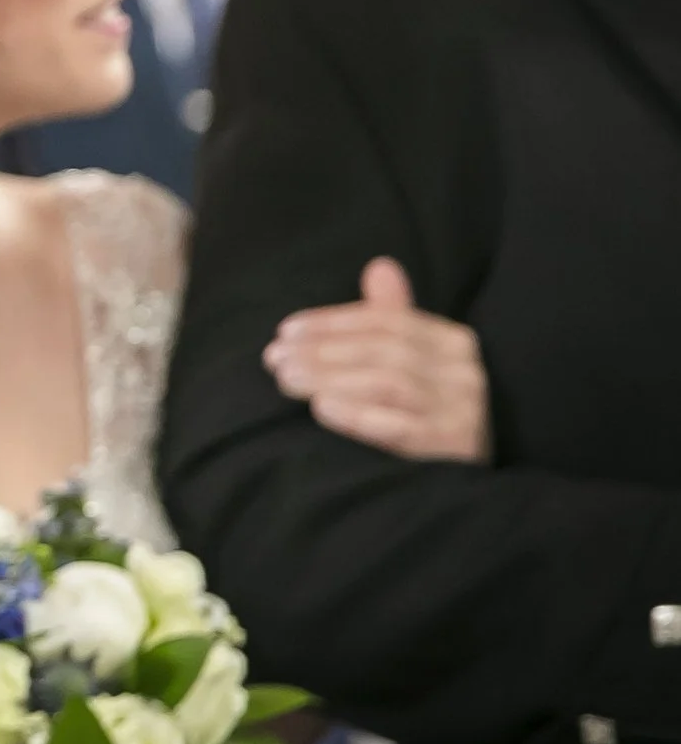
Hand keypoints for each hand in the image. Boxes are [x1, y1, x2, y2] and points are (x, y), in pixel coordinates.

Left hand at [263, 258, 487, 459]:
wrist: (468, 477)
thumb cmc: (431, 411)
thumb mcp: (415, 361)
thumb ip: (393, 316)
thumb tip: (380, 266)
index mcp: (452, 342)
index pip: (386, 321)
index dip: (331, 323)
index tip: (285, 331)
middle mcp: (464, 372)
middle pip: (383, 350)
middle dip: (322, 351)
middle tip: (275, 358)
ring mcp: (463, 410)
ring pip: (388, 384)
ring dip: (331, 378)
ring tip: (287, 380)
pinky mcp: (454, 447)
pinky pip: (402, 427)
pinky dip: (358, 415)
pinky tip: (322, 408)